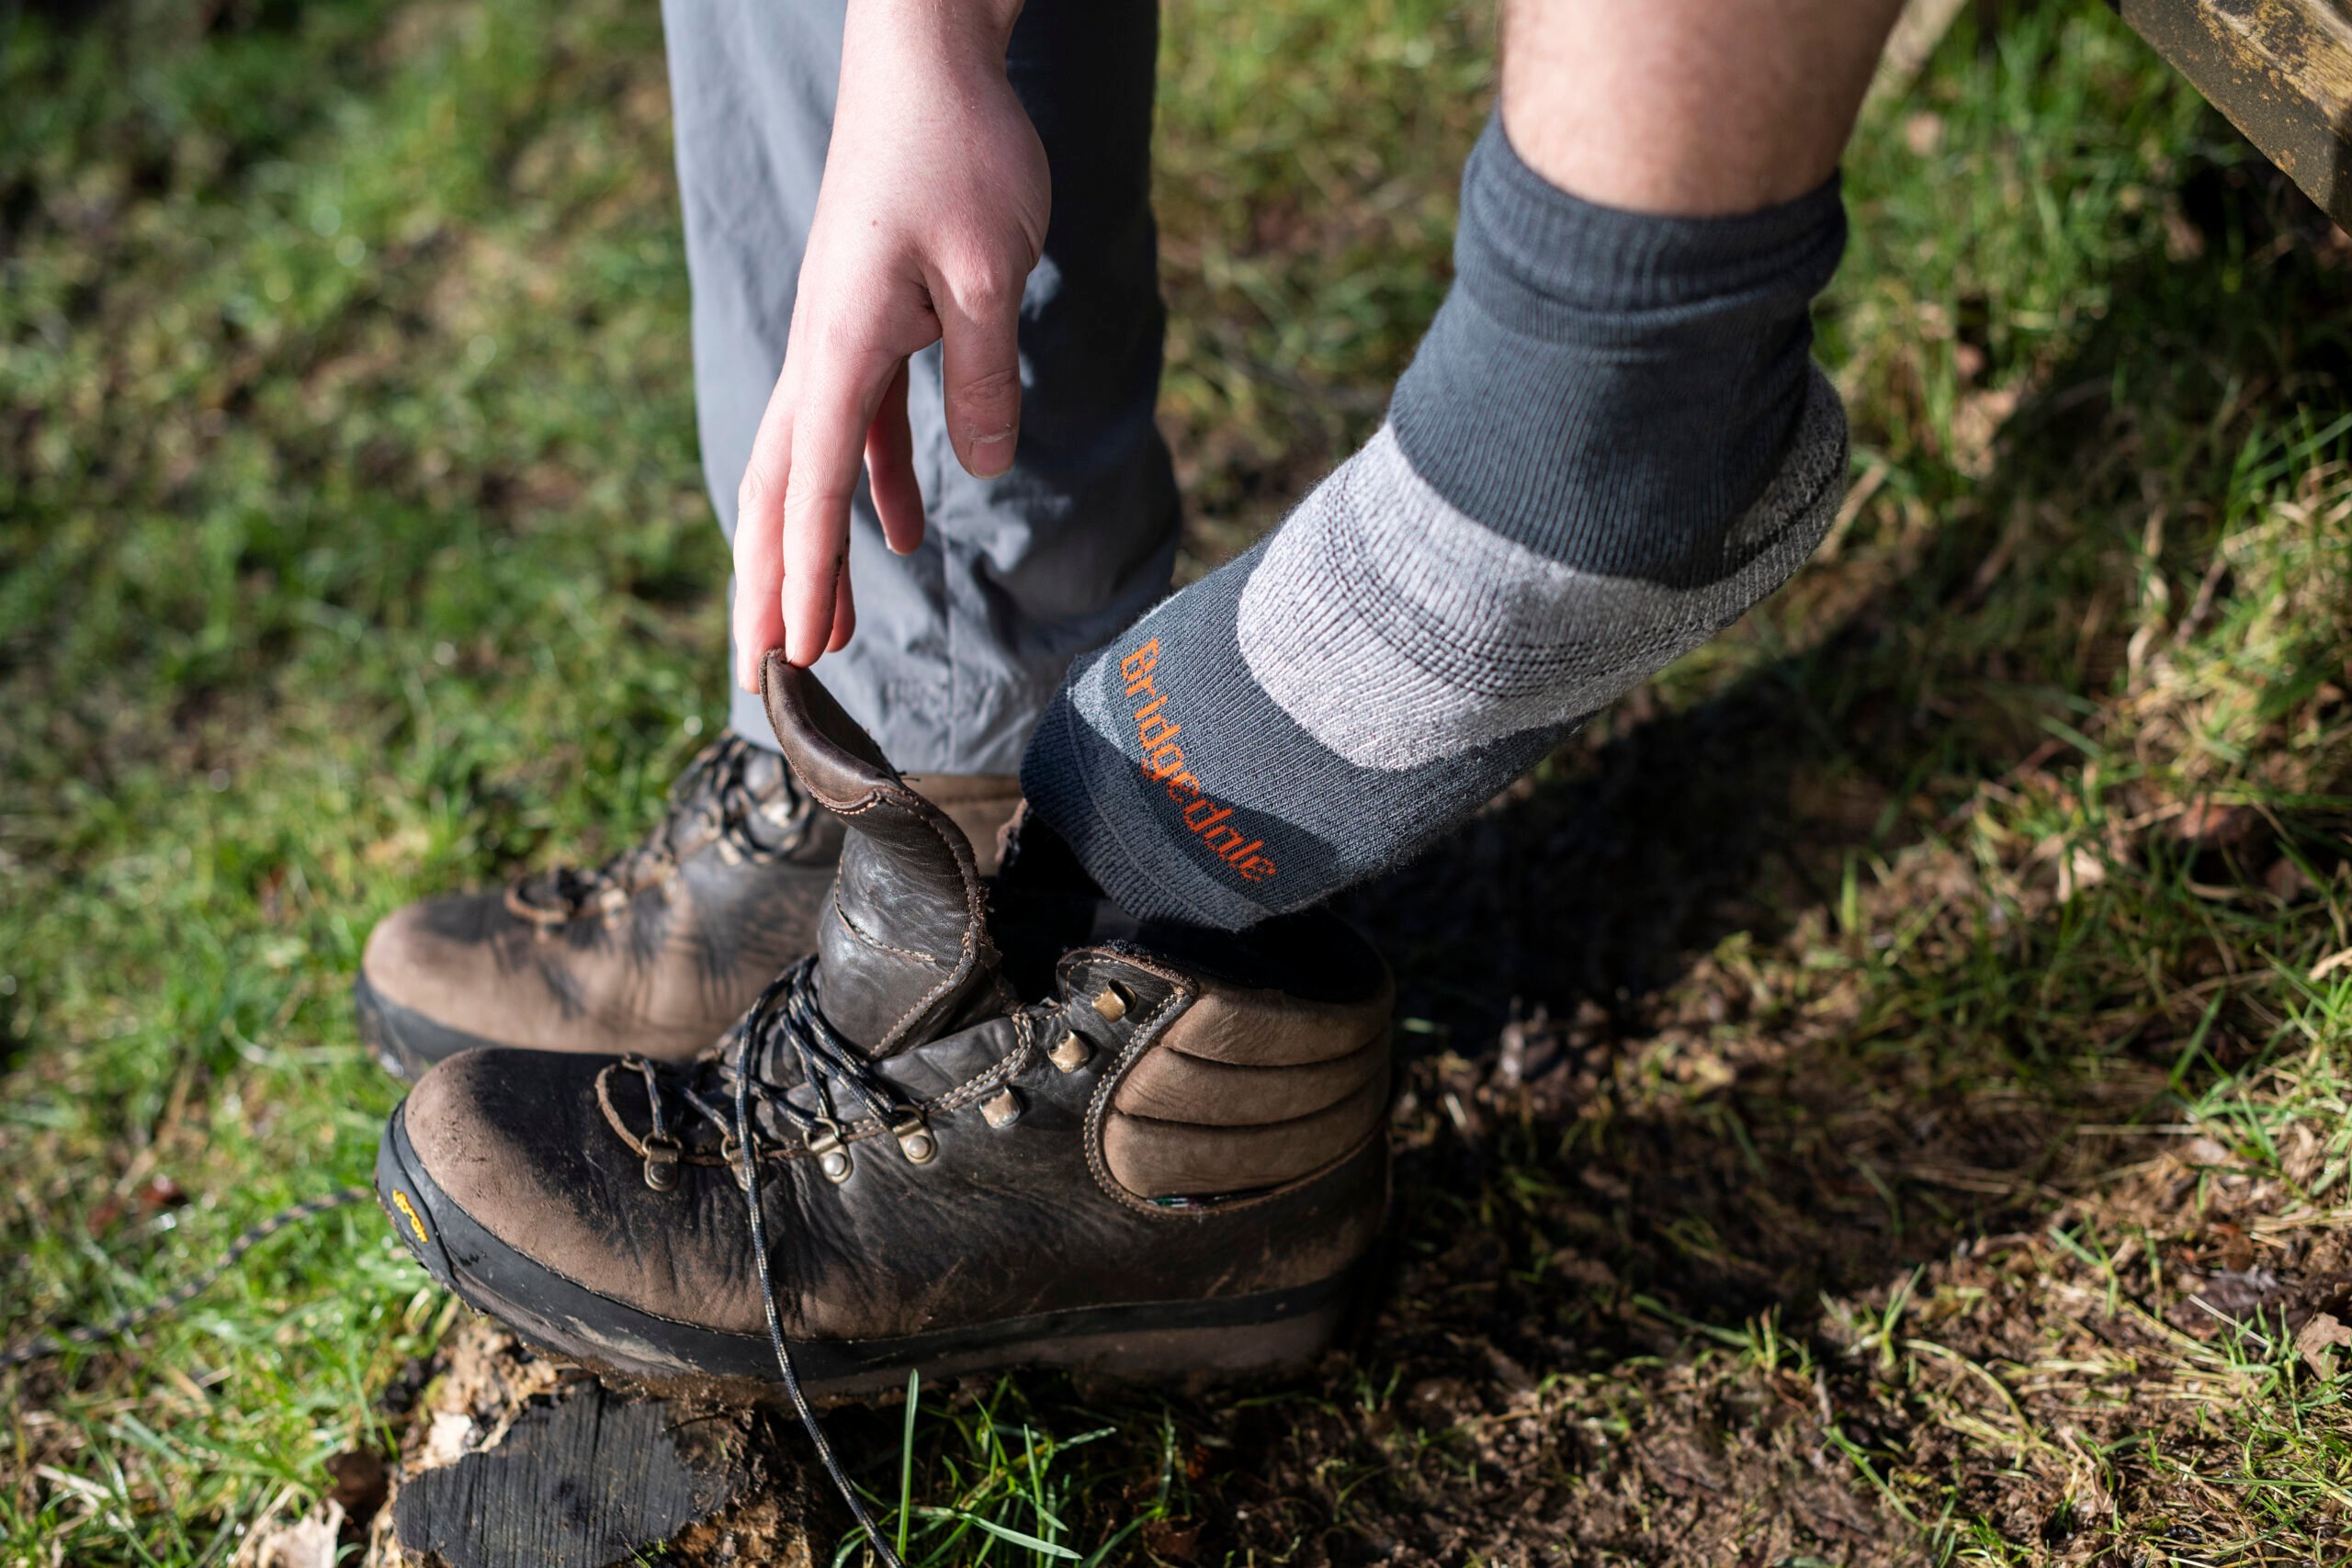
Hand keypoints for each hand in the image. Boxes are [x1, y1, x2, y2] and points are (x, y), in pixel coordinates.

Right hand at [732, 0, 1046, 684]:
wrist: (927, 58)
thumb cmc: (960, 151)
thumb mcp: (988, 271)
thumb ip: (983, 374)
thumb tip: (982, 469)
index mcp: (840, 343)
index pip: (811, 486)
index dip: (801, 576)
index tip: (792, 654)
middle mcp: (822, 351)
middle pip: (778, 492)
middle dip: (770, 588)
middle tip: (758, 678)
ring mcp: (840, 340)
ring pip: (808, 467)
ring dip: (811, 553)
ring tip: (816, 636)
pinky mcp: (868, 325)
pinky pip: (856, 429)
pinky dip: (869, 490)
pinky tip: (901, 537)